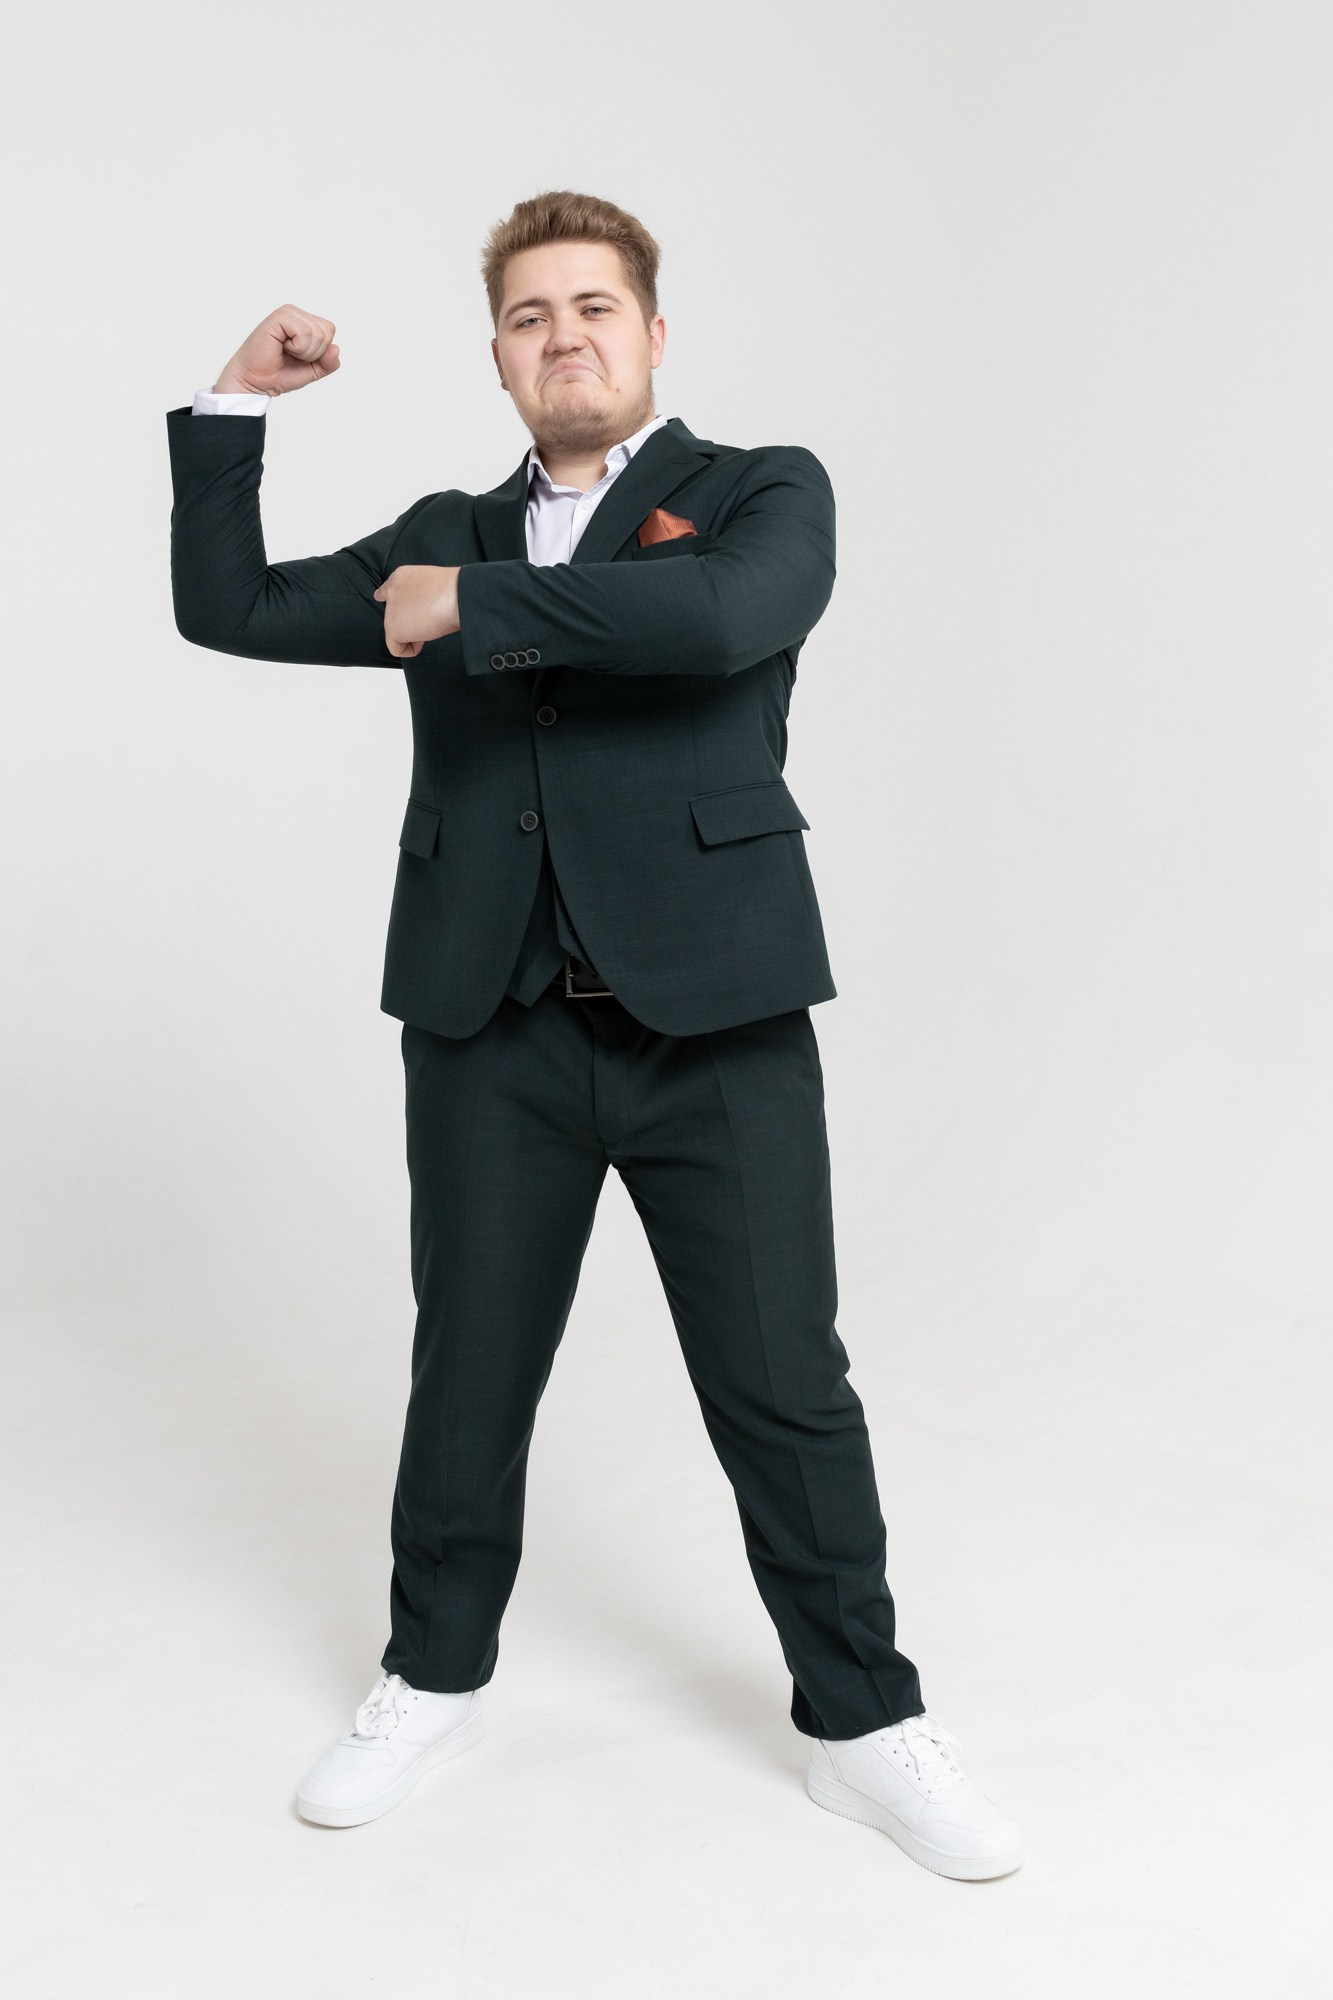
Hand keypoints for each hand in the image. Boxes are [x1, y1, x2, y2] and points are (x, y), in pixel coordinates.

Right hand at [211, 304, 340, 396]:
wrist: (257, 382)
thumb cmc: (280, 373)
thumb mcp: (313, 371)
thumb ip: (329, 362)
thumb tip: (335, 348)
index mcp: (305, 321)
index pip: (330, 330)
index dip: (321, 352)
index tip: (301, 357)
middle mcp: (297, 314)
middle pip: (327, 331)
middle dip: (314, 352)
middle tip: (292, 355)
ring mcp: (287, 313)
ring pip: (318, 333)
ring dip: (305, 351)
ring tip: (286, 351)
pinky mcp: (279, 317)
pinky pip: (304, 332)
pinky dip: (297, 347)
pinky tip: (282, 346)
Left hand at [373, 566, 460, 657]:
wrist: (458, 594)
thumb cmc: (455, 589)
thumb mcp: (432, 583)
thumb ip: (418, 593)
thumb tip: (418, 611)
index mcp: (401, 576)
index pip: (386, 592)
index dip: (391, 602)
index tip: (387, 603)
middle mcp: (391, 591)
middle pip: (395, 617)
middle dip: (411, 623)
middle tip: (431, 619)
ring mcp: (391, 610)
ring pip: (397, 633)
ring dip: (415, 634)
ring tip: (432, 624)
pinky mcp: (393, 627)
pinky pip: (397, 649)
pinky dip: (411, 650)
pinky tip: (425, 638)